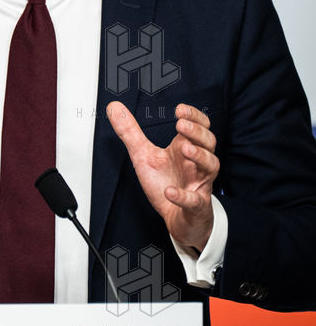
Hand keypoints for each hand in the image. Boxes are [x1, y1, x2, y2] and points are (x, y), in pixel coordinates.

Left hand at [107, 101, 218, 251]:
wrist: (177, 217)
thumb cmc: (165, 182)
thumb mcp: (143, 154)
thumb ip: (130, 132)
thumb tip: (114, 108)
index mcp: (184, 147)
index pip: (199, 126)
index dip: (193, 116)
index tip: (180, 109)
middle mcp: (196, 163)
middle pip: (208, 142)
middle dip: (197, 131)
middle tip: (181, 124)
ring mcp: (198, 183)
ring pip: (211, 165)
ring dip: (199, 155)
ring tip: (184, 148)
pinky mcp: (195, 205)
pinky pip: (194, 200)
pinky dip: (183, 195)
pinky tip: (170, 191)